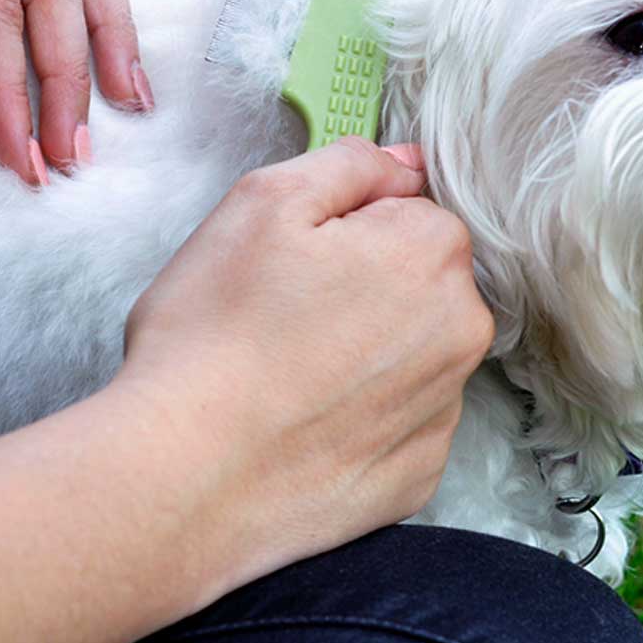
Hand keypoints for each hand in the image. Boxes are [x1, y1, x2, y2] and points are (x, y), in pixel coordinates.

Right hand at [121, 136, 493, 588]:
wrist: (179, 479)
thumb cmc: (214, 331)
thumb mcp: (265, 202)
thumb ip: (351, 164)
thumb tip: (407, 163)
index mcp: (431, 251)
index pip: (413, 213)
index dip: (353, 228)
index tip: (303, 259)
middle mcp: (462, 327)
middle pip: (424, 281)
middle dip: (371, 285)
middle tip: (289, 315)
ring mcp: (445, 406)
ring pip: (416, 351)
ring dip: (372, 351)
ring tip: (293, 374)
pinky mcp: (422, 473)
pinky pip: (403, 422)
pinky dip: (366, 418)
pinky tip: (309, 426)